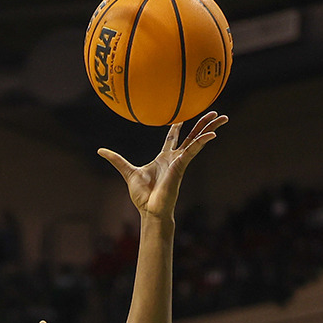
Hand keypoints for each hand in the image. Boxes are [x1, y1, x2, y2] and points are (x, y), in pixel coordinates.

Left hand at [97, 111, 227, 220]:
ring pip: (197, 141)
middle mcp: (174, 158)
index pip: (172, 138)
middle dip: (202, 124)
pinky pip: (193, 151)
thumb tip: (100, 151)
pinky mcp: (181, 166)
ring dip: (209, 128)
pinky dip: (202, 142)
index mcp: (163, 158)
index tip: (181, 116)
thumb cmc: (142, 196)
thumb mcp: (127, 172)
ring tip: (221, 117)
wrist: (150, 210)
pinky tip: (212, 134)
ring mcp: (180, 161)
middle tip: (213, 112)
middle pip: (191, 136)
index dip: (176, 127)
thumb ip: (116, 160)